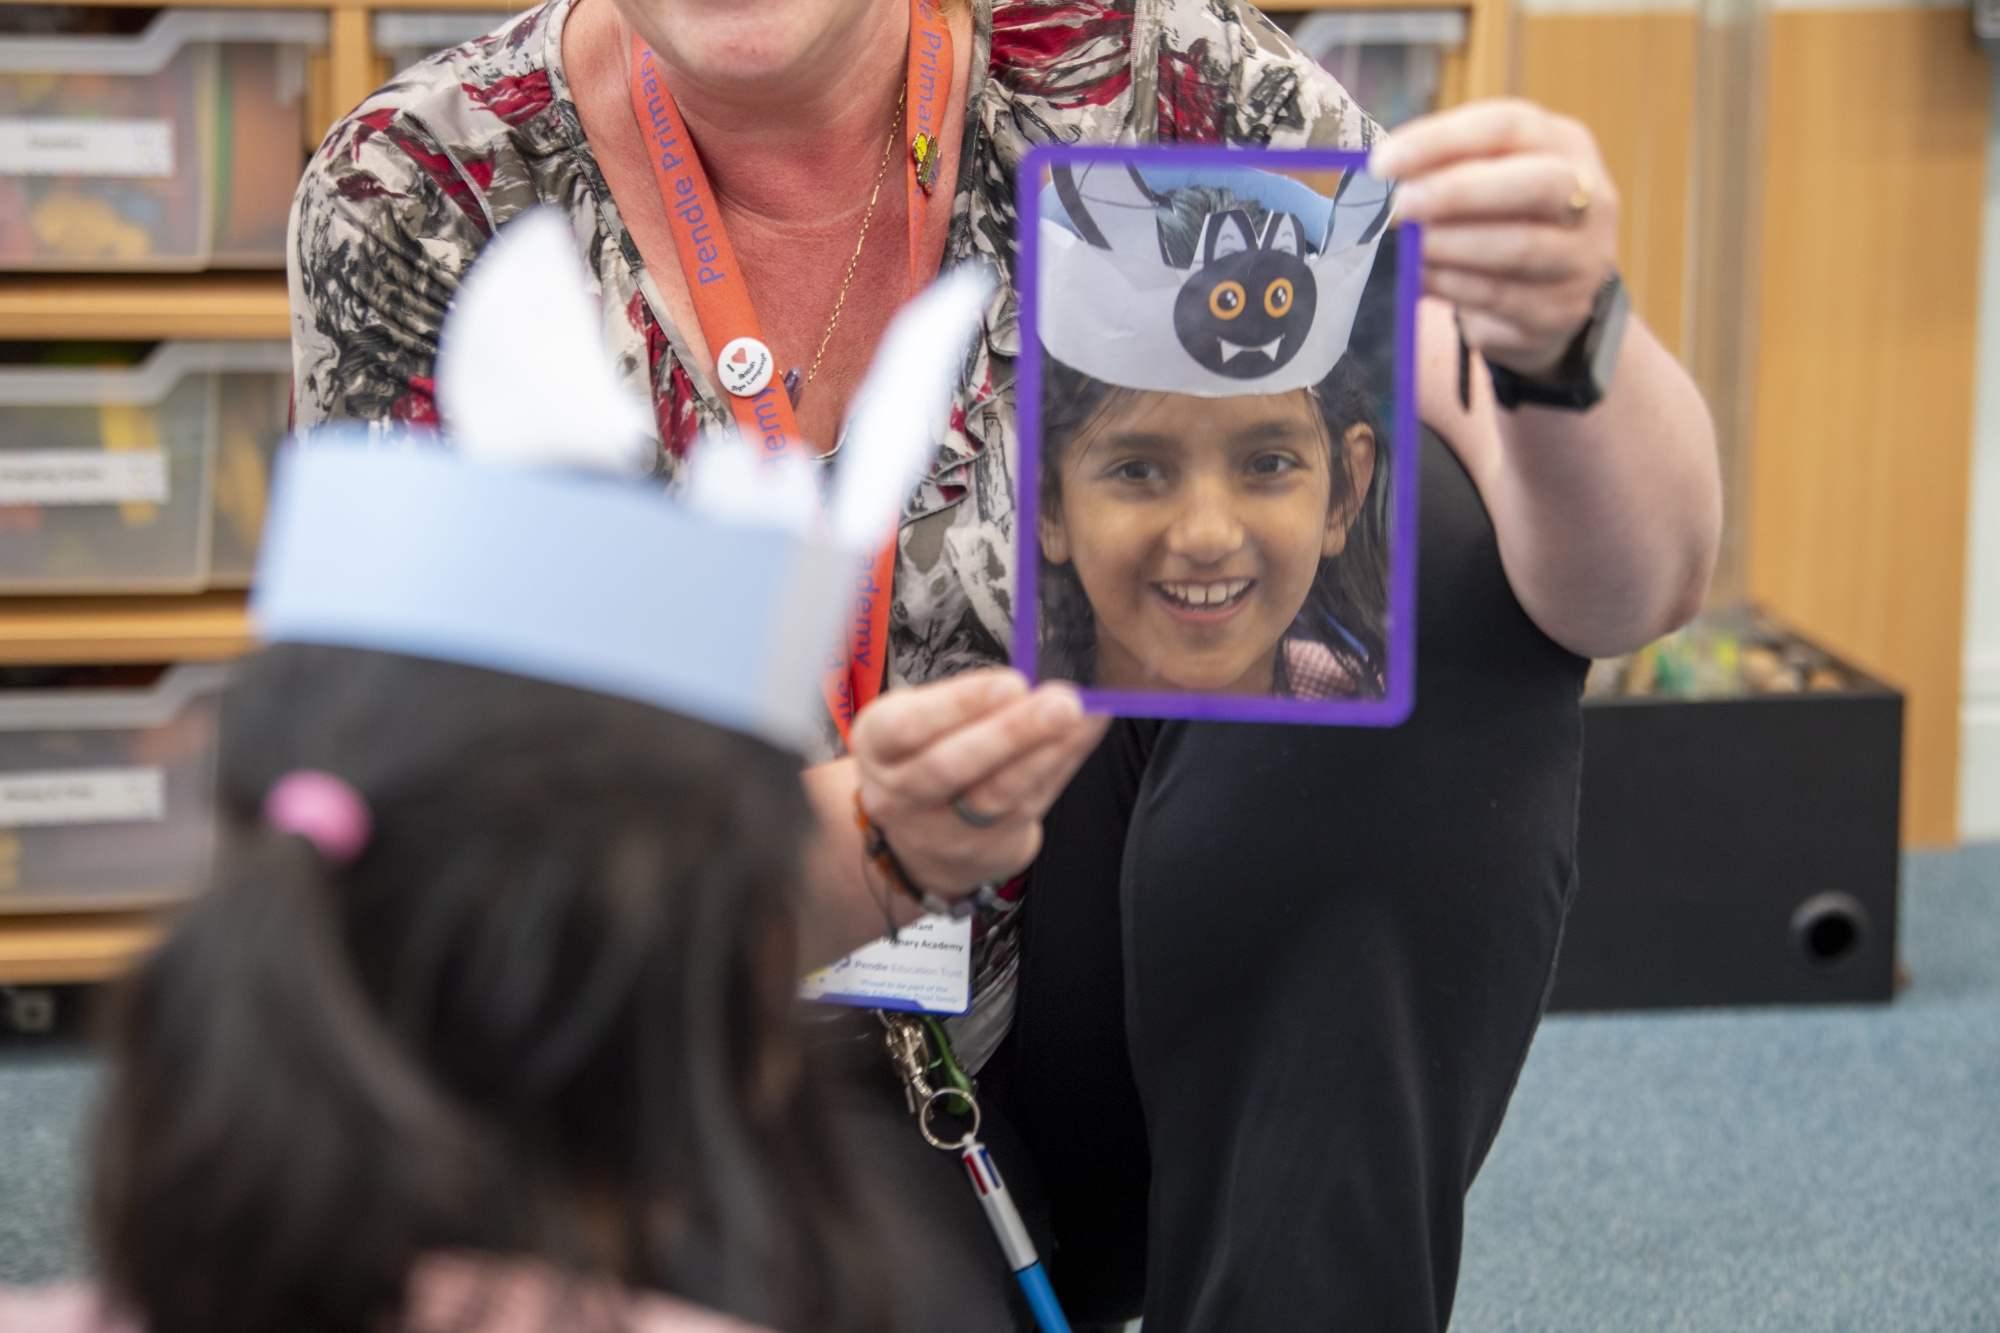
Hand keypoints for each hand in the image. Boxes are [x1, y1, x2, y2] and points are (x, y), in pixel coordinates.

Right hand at [850, 668, 1109, 897]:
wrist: (919, 841)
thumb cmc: (923, 754)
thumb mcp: (916, 719)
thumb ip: (960, 701)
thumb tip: (1025, 679)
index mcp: (877, 747)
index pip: (907, 727)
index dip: (958, 705)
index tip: (1011, 683)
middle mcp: (900, 793)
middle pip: (953, 767)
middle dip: (1012, 732)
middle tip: (1062, 703)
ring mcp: (943, 829)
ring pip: (997, 793)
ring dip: (1046, 752)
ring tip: (1082, 717)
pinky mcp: (987, 848)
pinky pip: (1031, 802)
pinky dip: (1062, 763)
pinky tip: (1085, 734)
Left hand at [1371, 99, 1618, 378]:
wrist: (1553, 296)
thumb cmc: (1507, 220)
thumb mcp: (1488, 180)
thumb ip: (1448, 169)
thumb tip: (1385, 170)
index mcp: (1564, 145)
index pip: (1507, 126)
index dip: (1441, 139)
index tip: (1384, 161)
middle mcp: (1590, 196)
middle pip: (1534, 183)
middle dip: (1458, 192)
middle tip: (1402, 204)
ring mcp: (1582, 257)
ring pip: (1518, 246)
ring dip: (1452, 244)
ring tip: (1410, 245)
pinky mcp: (1560, 310)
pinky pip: (1501, 296)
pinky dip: (1452, 285)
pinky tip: (1420, 277)